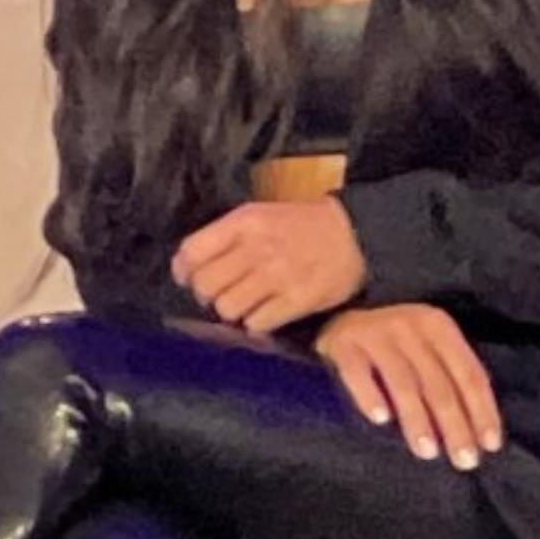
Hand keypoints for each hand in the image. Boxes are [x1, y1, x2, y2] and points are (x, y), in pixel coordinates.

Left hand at [171, 194, 367, 333]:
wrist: (355, 235)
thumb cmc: (303, 225)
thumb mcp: (261, 215)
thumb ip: (226, 236)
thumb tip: (188, 265)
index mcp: (245, 222)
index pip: (192, 251)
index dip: (184, 270)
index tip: (189, 278)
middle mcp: (257, 248)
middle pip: (205, 285)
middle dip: (207, 295)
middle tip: (221, 294)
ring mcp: (277, 276)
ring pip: (227, 308)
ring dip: (232, 312)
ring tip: (246, 305)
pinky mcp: (297, 301)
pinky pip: (257, 324)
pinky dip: (257, 323)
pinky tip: (266, 313)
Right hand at [313, 304, 504, 469]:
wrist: (338, 321)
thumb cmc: (394, 347)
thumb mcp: (427, 351)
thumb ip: (449, 379)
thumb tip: (477, 432)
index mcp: (439, 328)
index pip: (469, 373)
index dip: (482, 410)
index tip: (489, 445)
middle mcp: (411, 326)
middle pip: (439, 383)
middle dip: (455, 425)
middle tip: (464, 461)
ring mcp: (376, 334)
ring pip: (403, 382)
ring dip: (417, 419)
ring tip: (427, 452)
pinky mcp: (344, 344)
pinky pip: (358, 374)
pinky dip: (370, 396)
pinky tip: (380, 420)